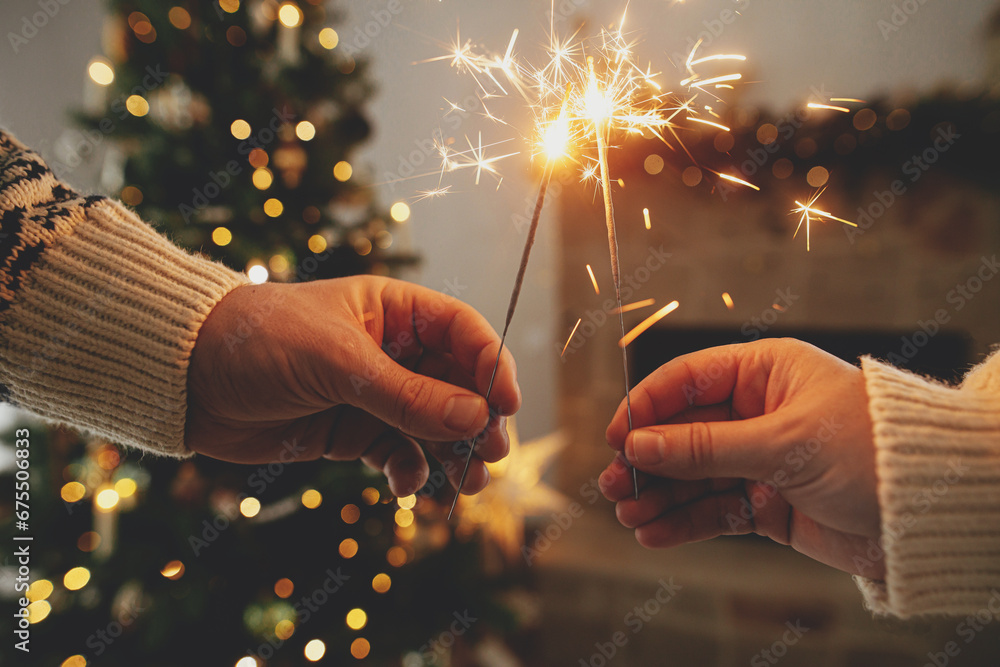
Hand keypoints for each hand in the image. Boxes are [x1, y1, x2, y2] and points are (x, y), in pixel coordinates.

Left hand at [186, 276, 520, 497]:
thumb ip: (408, 394)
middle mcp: (392, 351)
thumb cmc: (260, 341)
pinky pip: (398, 453)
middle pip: (457, 385)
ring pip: (433, 425)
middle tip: (491, 455)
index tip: (506, 405)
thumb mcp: (339, 364)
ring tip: (468, 484)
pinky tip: (405, 486)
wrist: (187, 378)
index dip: (491, 365)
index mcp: (394, 311)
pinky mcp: (352, 432)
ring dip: (453, 454)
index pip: (463, 332)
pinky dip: (409, 471)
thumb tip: (477, 418)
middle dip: (478, 420)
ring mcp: (373, 394)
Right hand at [600, 338, 881, 577]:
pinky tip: (655, 534)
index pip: (689, 380)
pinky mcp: (767, 502)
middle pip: (684, 432)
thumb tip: (638, 445)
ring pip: (695, 475)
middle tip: (614, 485)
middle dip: (648, 460)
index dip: (647, 407)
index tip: (615, 437)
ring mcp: (761, 459)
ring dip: (661, 495)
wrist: (928, 515)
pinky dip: (686, 522)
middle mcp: (759, 411)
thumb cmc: (870, 452)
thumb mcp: (782, 443)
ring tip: (628, 514)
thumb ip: (705, 447)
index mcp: (766, 372)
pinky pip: (715, 509)